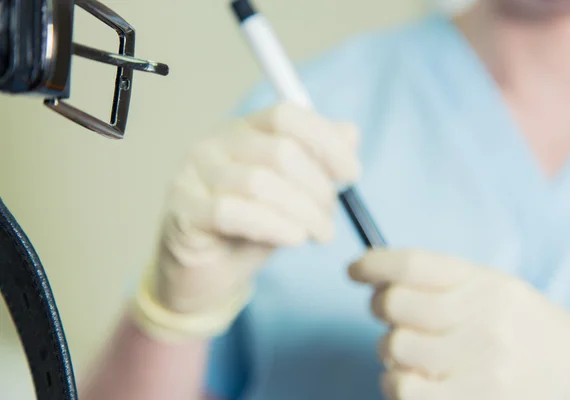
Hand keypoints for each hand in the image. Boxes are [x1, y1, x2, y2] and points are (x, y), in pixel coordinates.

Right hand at [132, 103, 360, 341]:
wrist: (205, 273)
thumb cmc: (250, 228)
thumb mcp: (291, 193)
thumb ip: (316, 161)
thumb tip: (350, 133)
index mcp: (242, 131)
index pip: (286, 116)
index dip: (325, 141)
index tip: (352, 174)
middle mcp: (214, 146)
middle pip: (278, 151)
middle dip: (317, 188)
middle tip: (330, 219)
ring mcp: (193, 177)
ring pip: (259, 182)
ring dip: (302, 212)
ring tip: (320, 235)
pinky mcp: (184, 213)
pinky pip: (233, 212)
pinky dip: (273, 225)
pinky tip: (293, 239)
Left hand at [349, 249, 569, 399]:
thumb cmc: (529, 333)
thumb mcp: (499, 291)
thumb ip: (446, 283)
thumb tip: (379, 282)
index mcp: (487, 284)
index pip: (411, 264)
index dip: (373, 264)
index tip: (355, 270)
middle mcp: (484, 319)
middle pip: (393, 303)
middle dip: (381, 307)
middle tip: (391, 315)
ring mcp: (481, 364)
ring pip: (392, 347)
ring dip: (390, 350)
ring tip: (411, 354)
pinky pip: (404, 389)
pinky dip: (396, 384)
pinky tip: (413, 381)